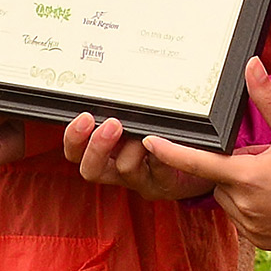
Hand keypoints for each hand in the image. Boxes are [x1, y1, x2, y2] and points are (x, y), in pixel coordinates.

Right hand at [63, 111, 211, 202]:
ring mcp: (141, 180)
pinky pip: (159, 170)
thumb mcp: (137, 124)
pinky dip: (161, 152)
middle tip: (112, 125)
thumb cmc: (162, 139)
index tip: (85, 118)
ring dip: (134, 146)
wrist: (197, 167)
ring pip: (125, 168)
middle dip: (97, 147)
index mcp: (106, 154)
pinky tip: (165, 140)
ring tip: (147, 132)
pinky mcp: (164, 184)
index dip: (74, 138)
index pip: (76, 152)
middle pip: (91, 170)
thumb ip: (122, 113)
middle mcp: (119, 171)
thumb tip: (112, 85)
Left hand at [138, 60, 270, 251]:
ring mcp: (251, 227)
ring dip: (243, 189)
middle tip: (269, 161)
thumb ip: (268, 98)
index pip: (196, 161)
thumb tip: (251, 64)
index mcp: (245, 176)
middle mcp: (242, 205)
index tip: (147, 141)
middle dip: (236, 168)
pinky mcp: (261, 242)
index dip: (169, 151)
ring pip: (231, 200)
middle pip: (220, 179)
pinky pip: (245, 220)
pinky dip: (254, 208)